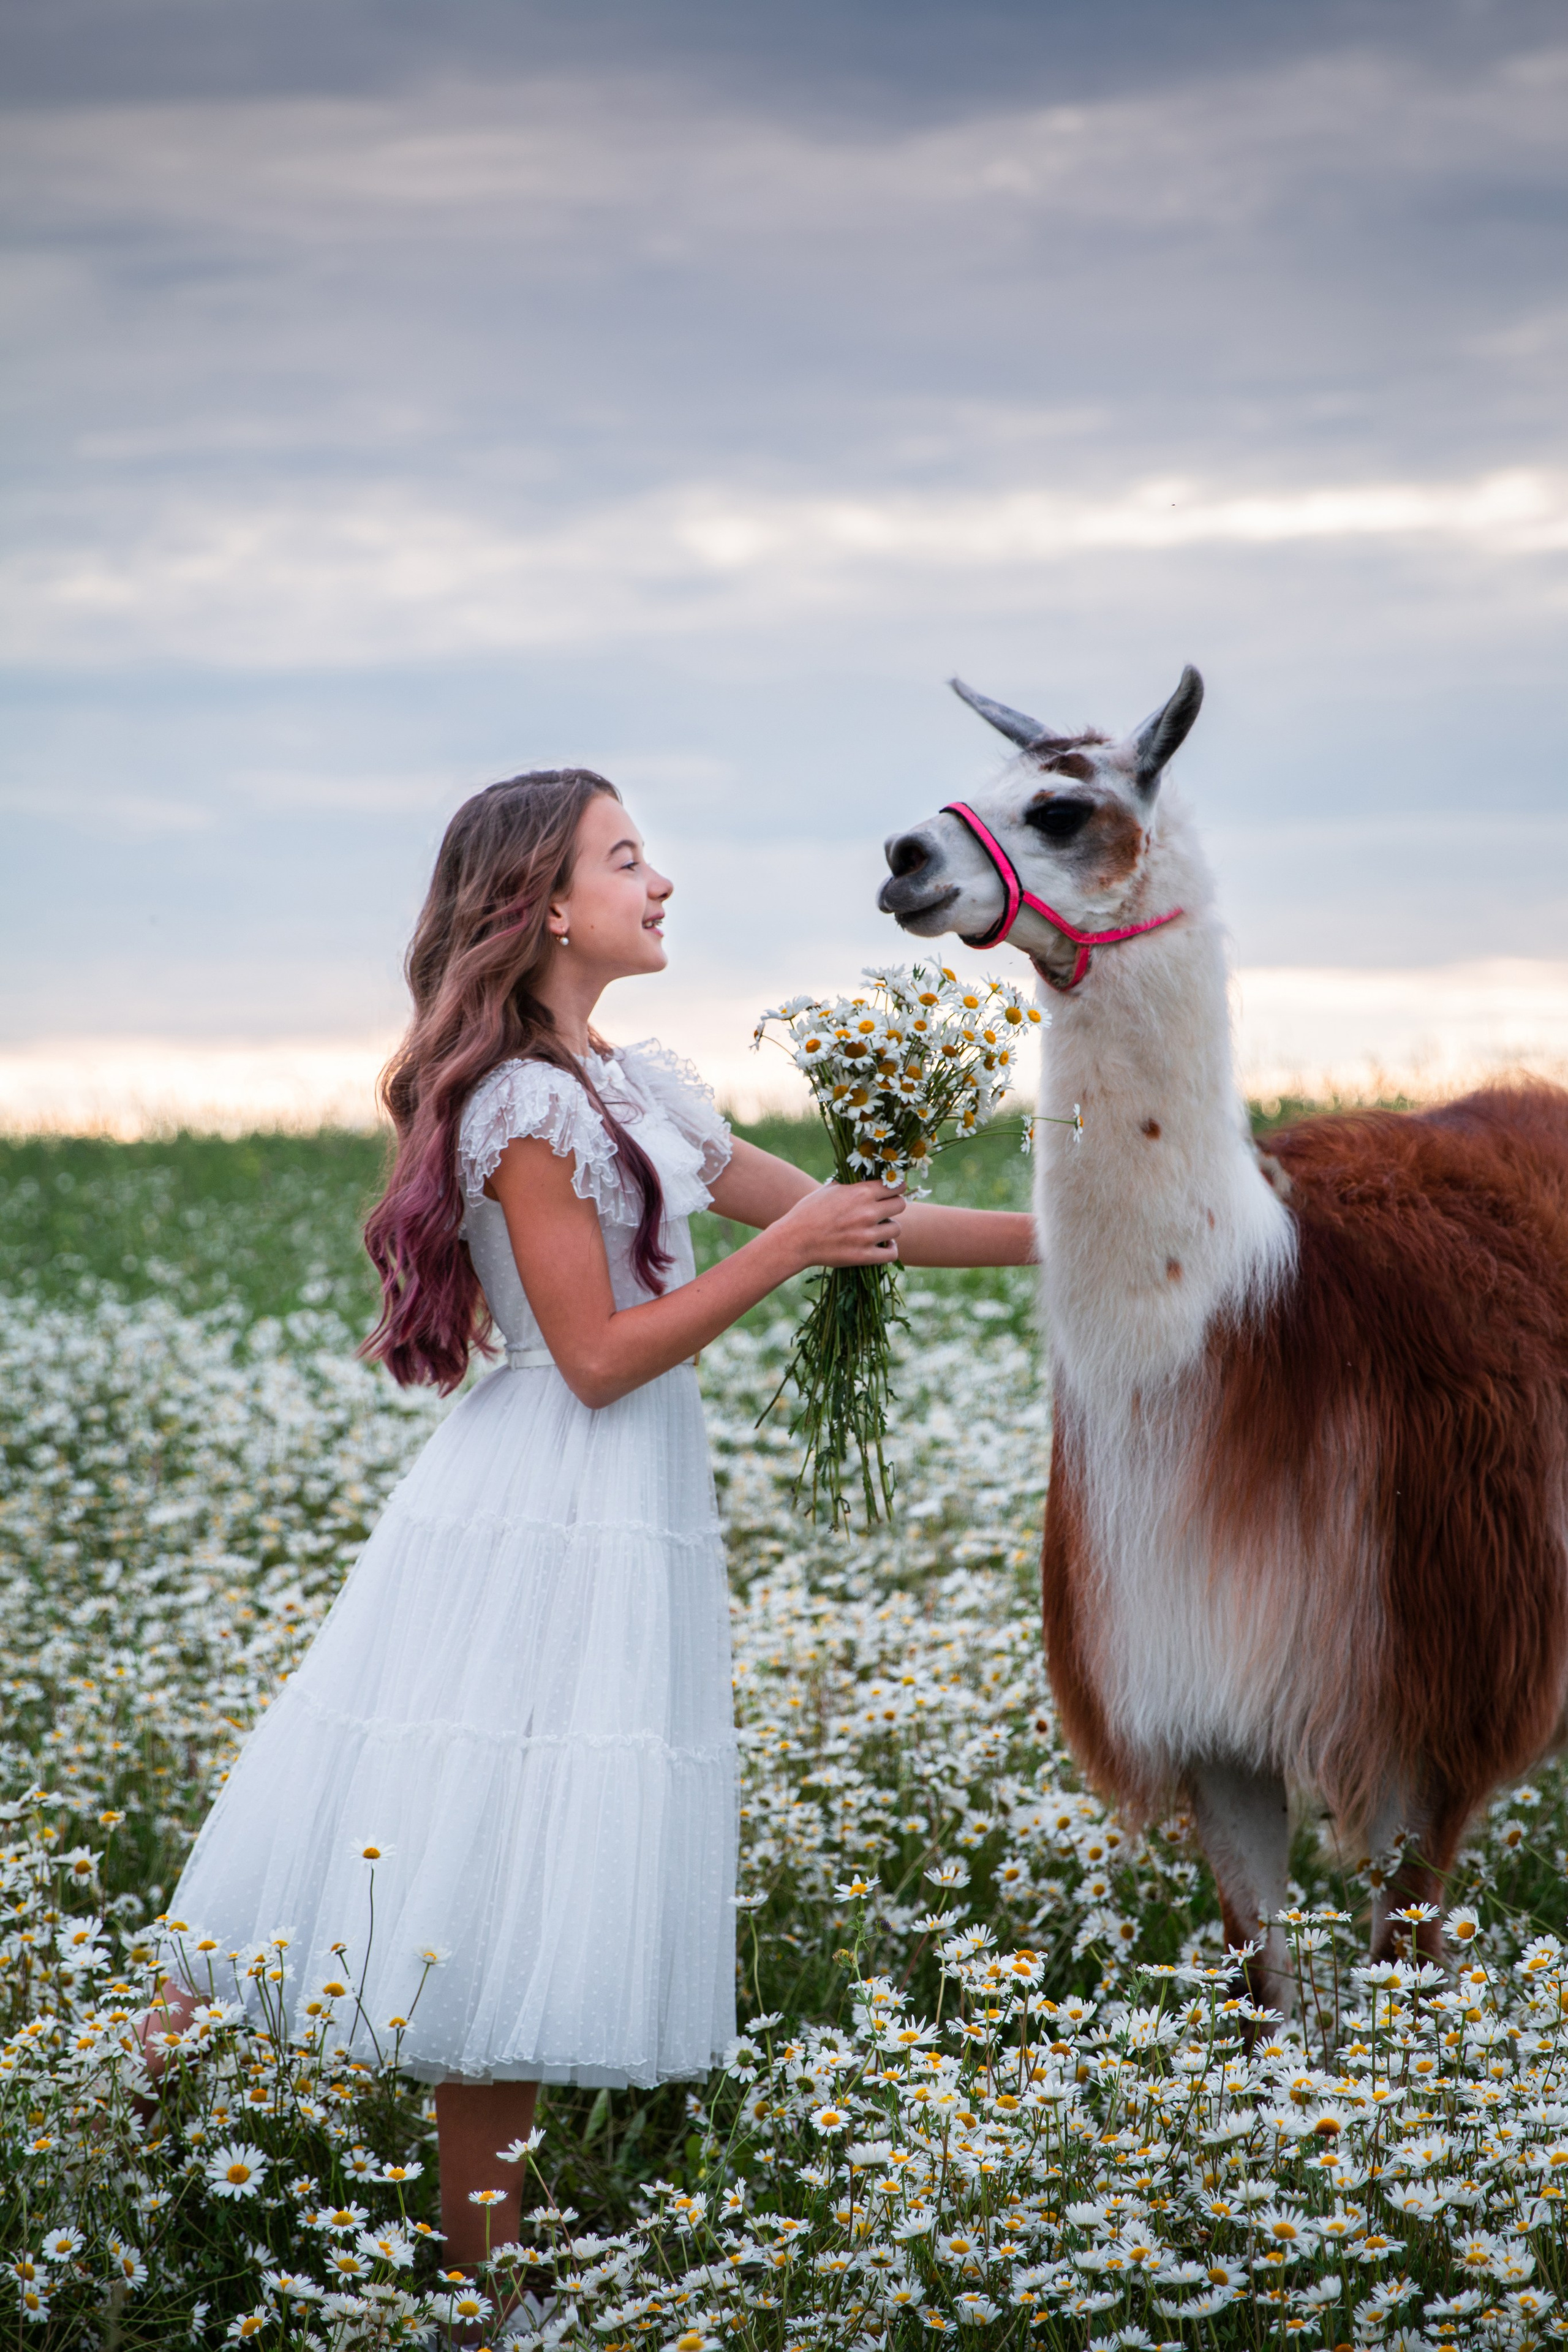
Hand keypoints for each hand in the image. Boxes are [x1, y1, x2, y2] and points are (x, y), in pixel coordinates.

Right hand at [771, 1178, 905, 1273]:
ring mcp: (868, 1235)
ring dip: (889, 1228)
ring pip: (897, 1228)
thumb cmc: (808, 1212)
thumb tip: (863, 1179)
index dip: (897, 1187)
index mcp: (861, 1192)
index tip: (895, 1191)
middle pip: (901, 1204)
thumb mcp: (829, 1189)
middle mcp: (868, 1212)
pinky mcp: (865, 1255)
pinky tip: (884, 1245)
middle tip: (886, 1210)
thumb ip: (850, 1185)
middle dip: (894, 1206)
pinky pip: (892, 1253)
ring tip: (879, 1229)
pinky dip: (890, 1249)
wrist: (795, 1240)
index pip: (895, 1185)